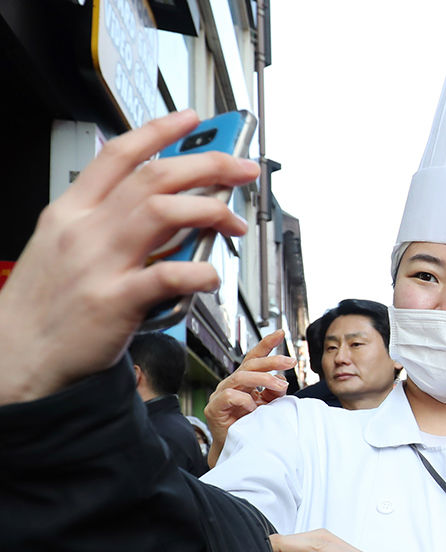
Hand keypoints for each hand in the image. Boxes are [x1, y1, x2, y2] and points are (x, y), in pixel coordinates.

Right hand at [0, 110, 259, 404]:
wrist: (16, 357)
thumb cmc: (46, 306)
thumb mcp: (65, 249)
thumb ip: (110, 226)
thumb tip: (170, 214)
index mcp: (71, 212)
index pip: (119, 155)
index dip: (160, 131)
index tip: (192, 120)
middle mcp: (85, 230)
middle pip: (154, 177)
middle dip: (207, 165)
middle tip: (242, 169)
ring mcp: (99, 264)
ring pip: (163, 212)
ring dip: (211, 210)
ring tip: (235, 222)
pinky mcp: (114, 301)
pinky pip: (168, 275)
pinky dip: (199, 271)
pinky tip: (212, 275)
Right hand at [204, 329, 294, 464]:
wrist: (237, 448)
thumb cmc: (252, 426)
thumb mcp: (268, 405)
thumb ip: (274, 391)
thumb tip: (282, 380)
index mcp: (245, 380)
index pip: (254, 358)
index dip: (266, 344)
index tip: (281, 333)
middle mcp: (232, 384)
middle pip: (250, 364)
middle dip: (272, 361)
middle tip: (290, 362)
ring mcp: (221, 394)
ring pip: (241, 377)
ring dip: (264, 379)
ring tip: (281, 386)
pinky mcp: (214, 408)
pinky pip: (229, 396)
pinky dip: (244, 399)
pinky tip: (253, 407)